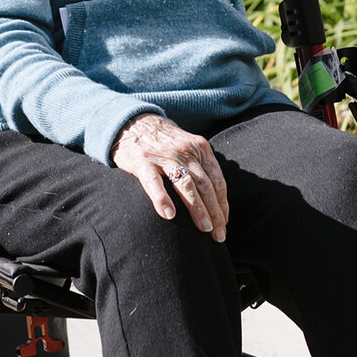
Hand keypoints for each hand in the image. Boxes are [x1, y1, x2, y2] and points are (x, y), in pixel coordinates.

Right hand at [111, 114, 228, 240]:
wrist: (132, 121)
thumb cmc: (162, 141)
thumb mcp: (187, 145)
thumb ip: (200, 164)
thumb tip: (216, 195)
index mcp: (200, 148)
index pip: (217, 181)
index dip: (223, 204)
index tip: (224, 223)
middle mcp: (185, 151)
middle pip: (206, 186)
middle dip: (215, 213)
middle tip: (219, 235)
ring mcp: (164, 156)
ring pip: (187, 186)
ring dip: (198, 209)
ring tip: (204, 229)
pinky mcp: (143, 161)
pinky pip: (154, 183)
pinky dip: (162, 199)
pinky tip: (169, 214)